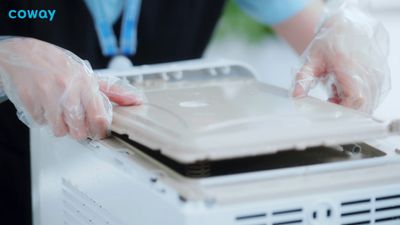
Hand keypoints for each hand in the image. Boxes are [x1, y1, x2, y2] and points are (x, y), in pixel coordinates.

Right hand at [0, 37, 143, 138]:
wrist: (24, 53)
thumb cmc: (59, 65)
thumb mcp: (88, 75)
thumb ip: (113, 91)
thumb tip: (136, 100)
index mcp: (86, 84)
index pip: (99, 118)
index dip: (101, 131)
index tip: (99, 132)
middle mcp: (68, 89)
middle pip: (79, 131)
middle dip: (79, 131)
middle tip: (77, 121)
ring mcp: (47, 95)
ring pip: (60, 130)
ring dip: (61, 127)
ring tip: (60, 112)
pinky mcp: (29, 100)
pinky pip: (41, 123)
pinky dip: (44, 119)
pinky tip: (45, 106)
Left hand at [292, 0, 389, 112]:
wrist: (340, 30)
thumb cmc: (327, 45)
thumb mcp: (311, 62)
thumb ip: (303, 79)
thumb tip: (296, 96)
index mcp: (350, 66)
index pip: (354, 97)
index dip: (343, 106)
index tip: (330, 104)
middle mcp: (366, 71)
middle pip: (363, 103)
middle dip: (345, 107)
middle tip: (330, 99)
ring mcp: (374, 74)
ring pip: (368, 102)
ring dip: (350, 103)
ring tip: (335, 92)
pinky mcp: (377, 77)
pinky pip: (371, 96)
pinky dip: (355, 98)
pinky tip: (342, 89)